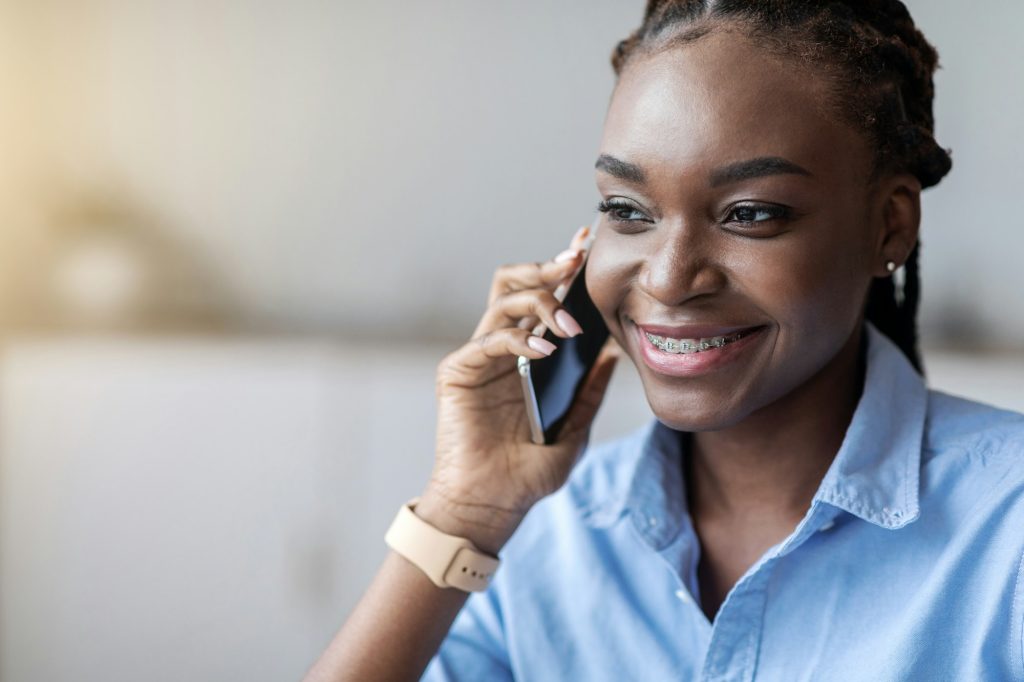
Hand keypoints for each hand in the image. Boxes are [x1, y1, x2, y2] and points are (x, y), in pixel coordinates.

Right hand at [418, 226, 619, 553]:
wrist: (491, 506)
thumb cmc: (527, 473)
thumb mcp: (573, 430)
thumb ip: (589, 392)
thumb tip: (613, 354)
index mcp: (525, 357)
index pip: (542, 300)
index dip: (561, 270)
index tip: (586, 247)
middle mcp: (499, 349)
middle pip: (516, 285)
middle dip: (547, 267)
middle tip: (576, 261)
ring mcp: (477, 358)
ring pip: (503, 301)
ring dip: (541, 302)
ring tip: (569, 324)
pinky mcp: (457, 372)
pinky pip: (489, 340)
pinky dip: (519, 339)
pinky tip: (545, 352)